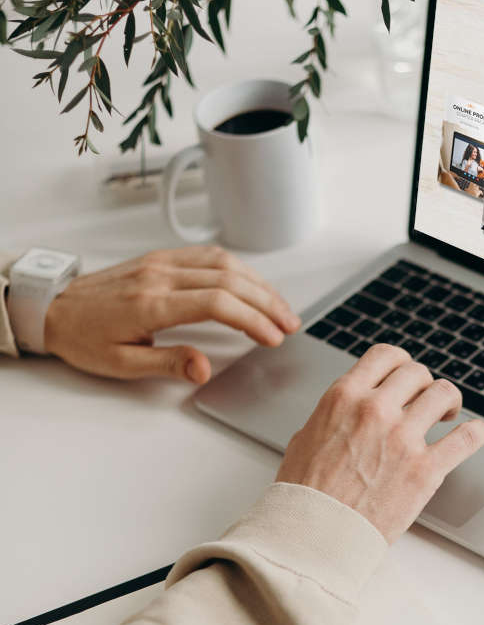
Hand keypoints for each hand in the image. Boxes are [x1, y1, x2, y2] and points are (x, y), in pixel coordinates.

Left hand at [43, 244, 300, 382]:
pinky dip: (238, 269)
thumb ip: (167, 364)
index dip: (252, 319)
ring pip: (223, 262)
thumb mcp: (121, 364)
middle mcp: (160, 276)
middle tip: (290, 324)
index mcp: (151, 303)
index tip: (273, 337)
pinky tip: (251, 285)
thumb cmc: (84, 338)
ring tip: (280, 307)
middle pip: (229, 279)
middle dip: (267, 302)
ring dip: (258, 283)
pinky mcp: (160, 259)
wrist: (53, 308)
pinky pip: (208, 255)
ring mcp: (161, 263)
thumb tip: (205, 368)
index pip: (217, 303)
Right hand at [276, 344, 483, 542]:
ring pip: (444, 394)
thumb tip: (349, 409)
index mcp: (344, 398)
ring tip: (446, 416)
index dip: (401, 363)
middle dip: (423, 386)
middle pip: (418, 373)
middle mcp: (375, 410)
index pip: (385, 356)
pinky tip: (473, 434)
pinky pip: (467, 438)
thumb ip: (335, 415)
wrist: (313, 534)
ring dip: (448, 402)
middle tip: (424, 402)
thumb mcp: (306, 437)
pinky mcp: (425, 470)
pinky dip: (475, 433)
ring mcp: (403, 439)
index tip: (406, 377)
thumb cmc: (304, 493)